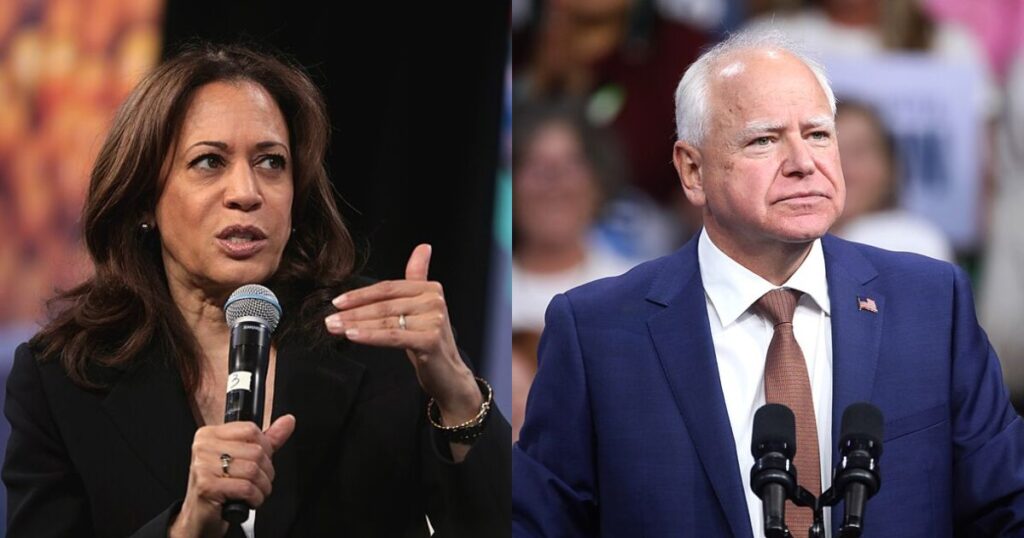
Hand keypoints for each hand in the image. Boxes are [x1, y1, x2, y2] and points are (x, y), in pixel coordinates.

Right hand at [170, 415, 295, 537]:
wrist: (199, 513)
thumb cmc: (220, 483)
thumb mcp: (243, 456)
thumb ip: (267, 439)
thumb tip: (288, 421)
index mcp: (210, 433)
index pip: (251, 430)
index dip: (265, 447)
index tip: (262, 460)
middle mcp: (203, 446)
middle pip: (255, 451)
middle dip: (266, 471)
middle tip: (259, 480)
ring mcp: (203, 466)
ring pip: (253, 470)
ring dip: (262, 486)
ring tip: (256, 491)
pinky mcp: (206, 486)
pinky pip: (246, 488)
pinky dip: (255, 497)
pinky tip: (249, 500)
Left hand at [325, 244, 482, 424]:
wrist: (448, 373)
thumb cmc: (429, 339)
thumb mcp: (423, 306)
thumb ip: (418, 276)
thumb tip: (424, 247)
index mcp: (431, 288)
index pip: (388, 288)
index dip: (361, 295)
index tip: (338, 302)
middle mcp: (434, 301)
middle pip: (384, 305)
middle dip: (353, 312)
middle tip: (329, 318)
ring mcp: (434, 320)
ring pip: (385, 321)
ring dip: (355, 324)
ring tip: (334, 327)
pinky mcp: (429, 340)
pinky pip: (393, 336)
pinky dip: (370, 336)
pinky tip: (352, 335)